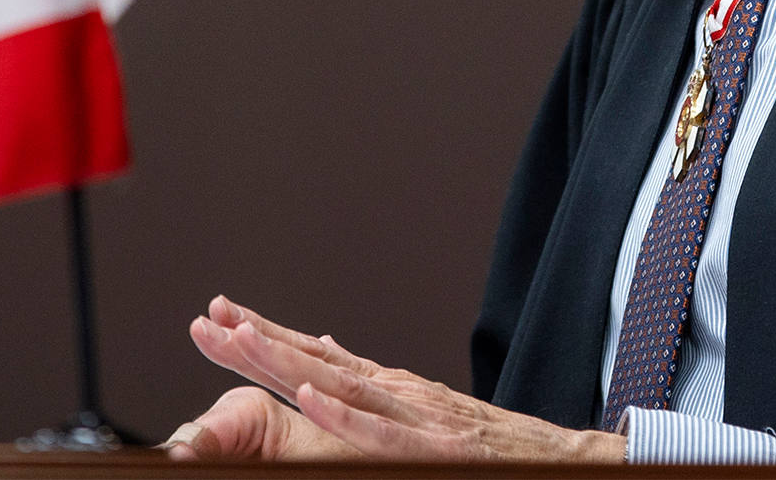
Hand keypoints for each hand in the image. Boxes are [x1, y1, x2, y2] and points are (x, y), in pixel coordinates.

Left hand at [168, 295, 624, 463]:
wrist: (569, 457)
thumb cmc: (496, 442)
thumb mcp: (425, 406)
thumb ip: (371, 383)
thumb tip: (320, 350)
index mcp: (389, 387)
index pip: (314, 355)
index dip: (263, 336)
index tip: (216, 317)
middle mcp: (399, 392)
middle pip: (315, 363)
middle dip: (256, 342)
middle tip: (205, 322)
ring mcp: (420, 417)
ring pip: (342, 387)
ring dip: (288, 364)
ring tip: (241, 344)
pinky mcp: (440, 448)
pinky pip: (384, 433)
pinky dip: (347, 414)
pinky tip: (312, 399)